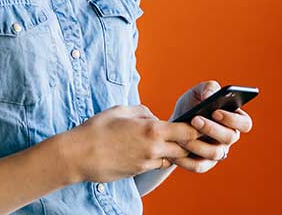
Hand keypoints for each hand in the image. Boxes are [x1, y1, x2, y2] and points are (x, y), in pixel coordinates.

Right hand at [62, 104, 202, 182]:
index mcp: (153, 130)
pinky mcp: (139, 172)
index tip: (202, 122)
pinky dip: (159, 156)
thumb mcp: (122, 110)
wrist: (79, 155)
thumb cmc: (98, 128)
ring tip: (172, 141)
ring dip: (175, 151)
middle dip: (192, 143)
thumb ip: (144, 112)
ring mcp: (147, 163)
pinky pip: (156, 163)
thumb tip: (154, 117)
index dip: (197, 128)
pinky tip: (151, 149)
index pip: (188, 131)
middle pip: (186, 149)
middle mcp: (154, 149)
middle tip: (194, 135)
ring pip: (172, 158)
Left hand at [168, 81, 252, 173]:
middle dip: (211, 128)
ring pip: (215, 153)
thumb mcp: (197, 92)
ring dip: (197, 143)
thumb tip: (210, 96)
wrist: (173, 124)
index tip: (215, 112)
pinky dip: (186, 159)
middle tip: (194, 119)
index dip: (232, 119)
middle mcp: (229, 137)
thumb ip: (207, 88)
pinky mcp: (204, 164)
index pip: (245, 123)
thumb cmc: (190, 106)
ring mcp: (218, 152)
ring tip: (181, 134)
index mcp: (234, 119)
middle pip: (230, 137)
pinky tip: (175, 148)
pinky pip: (199, 166)